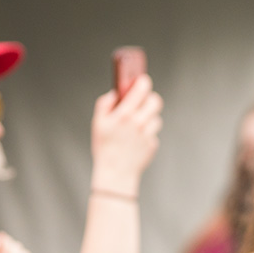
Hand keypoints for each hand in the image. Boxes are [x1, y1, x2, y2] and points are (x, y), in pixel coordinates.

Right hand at [90, 74, 163, 193]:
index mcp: (125, 114)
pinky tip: (136, 140)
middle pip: (156, 101)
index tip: (142, 80)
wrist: (115, 172)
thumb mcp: (98, 122)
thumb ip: (105, 103)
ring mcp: (148, 134)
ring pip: (156, 118)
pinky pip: (152, 133)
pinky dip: (146, 134)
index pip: (141, 89)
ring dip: (148, 118)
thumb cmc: (104, 146)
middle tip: (144, 101)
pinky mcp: (153, 144)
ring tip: (136, 125)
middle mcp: (139, 122)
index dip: (142, 82)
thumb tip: (116, 92)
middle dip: (150, 98)